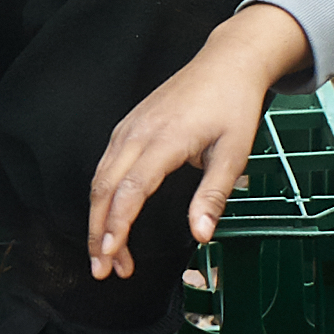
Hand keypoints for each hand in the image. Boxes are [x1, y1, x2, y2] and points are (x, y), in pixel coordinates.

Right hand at [86, 5, 306, 278]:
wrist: (226, 63)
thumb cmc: (234, 106)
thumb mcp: (234, 153)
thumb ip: (213, 196)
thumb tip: (200, 236)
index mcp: (166, 140)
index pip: (131, 189)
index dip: (117, 225)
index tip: (112, 255)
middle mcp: (138, 133)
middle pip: (104, 188)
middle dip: (99, 232)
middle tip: (103, 270)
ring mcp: (128, 128)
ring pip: (100, 179)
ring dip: (99, 219)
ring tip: (109, 254)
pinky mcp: (127, 127)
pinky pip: (105, 166)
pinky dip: (103, 197)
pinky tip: (111, 219)